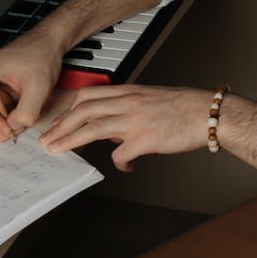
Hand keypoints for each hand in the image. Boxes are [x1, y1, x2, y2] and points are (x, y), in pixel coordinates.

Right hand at [0, 31, 66, 141]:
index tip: (7, 126)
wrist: (48, 45)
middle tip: (13, 131)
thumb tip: (15, 127)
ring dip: (1, 127)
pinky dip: (8, 122)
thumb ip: (27, 111)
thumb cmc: (40, 55)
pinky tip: (22, 114)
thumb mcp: (38, 85)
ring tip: (20, 121)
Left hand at [39, 85, 211, 171]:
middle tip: (48, 140)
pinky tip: (125, 165)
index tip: (59, 123)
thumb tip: (109, 128)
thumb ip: (127, 108)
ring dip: (71, 141)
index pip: (89, 96)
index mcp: (129, 91)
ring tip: (59, 151)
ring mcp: (136, 120)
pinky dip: (120, 163)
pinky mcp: (146, 139)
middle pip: (84, 111)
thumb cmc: (184, 107)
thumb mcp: (150, 99)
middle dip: (62, 127)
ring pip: (93, 129)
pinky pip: (121, 154)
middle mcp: (128, 103)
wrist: (207, 112)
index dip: (69, 111)